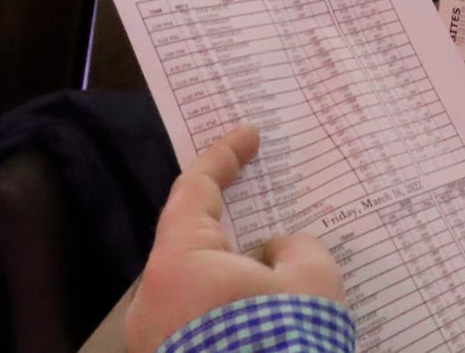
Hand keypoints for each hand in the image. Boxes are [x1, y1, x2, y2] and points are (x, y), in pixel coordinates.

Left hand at [125, 125, 345, 352]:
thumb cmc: (289, 339)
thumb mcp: (311, 274)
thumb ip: (291, 246)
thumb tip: (271, 255)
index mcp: (178, 265)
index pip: (194, 190)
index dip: (224, 155)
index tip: (250, 132)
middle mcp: (152, 301)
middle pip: (191, 242)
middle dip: (233, 222)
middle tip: (271, 201)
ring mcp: (157, 340)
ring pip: (199, 284)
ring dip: (237, 269)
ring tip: (285, 267)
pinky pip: (203, 317)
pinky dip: (233, 302)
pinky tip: (272, 307)